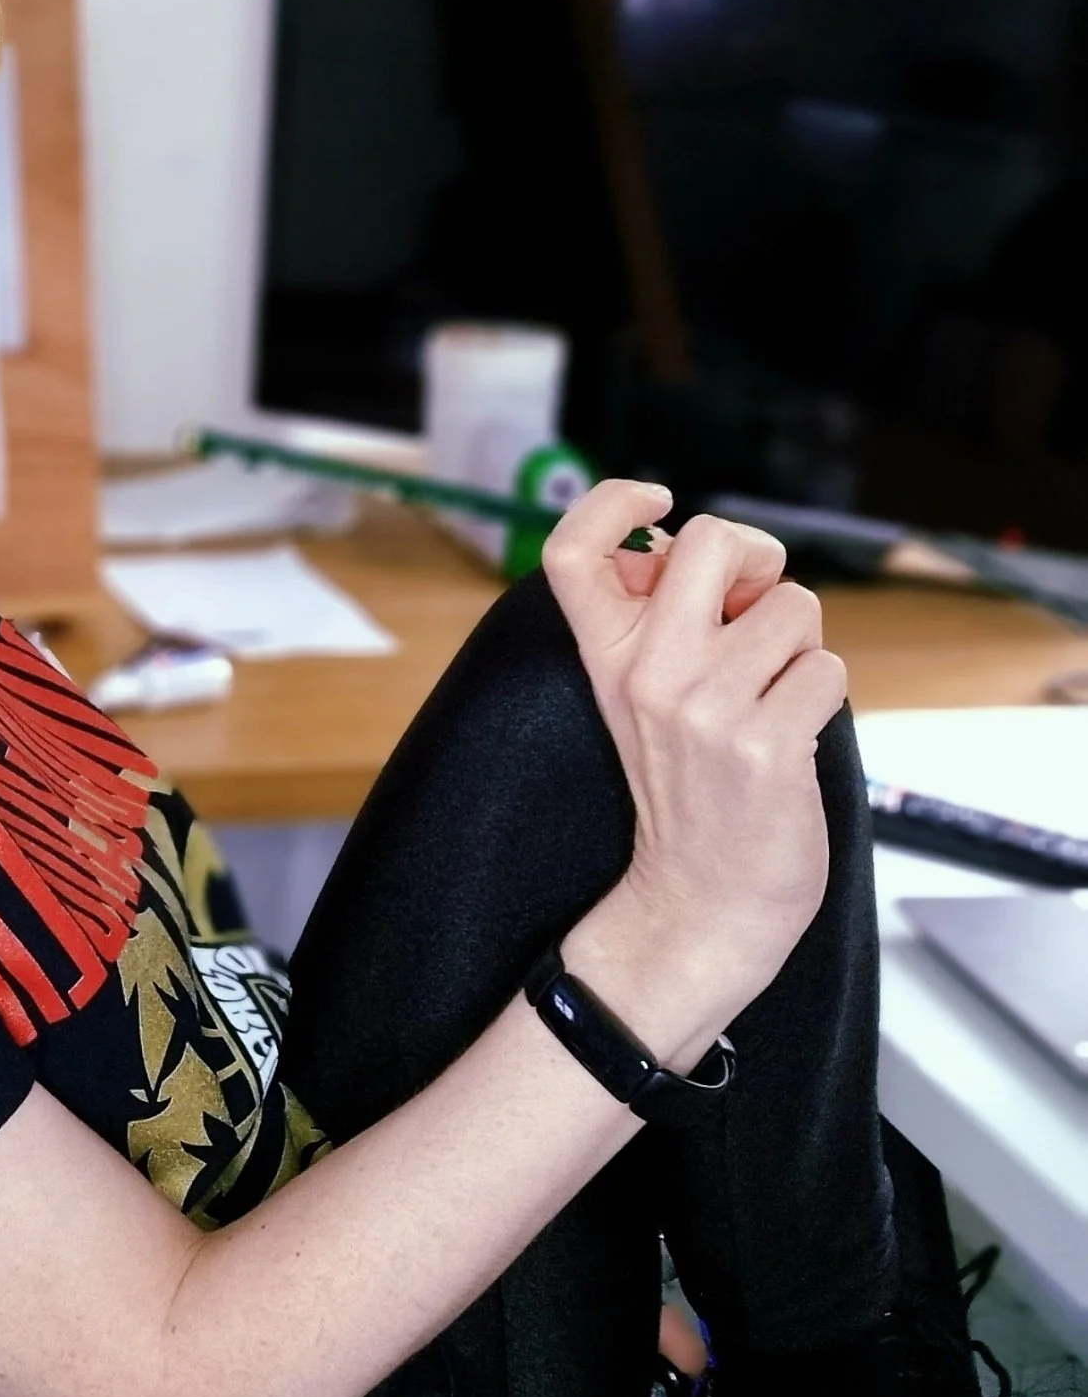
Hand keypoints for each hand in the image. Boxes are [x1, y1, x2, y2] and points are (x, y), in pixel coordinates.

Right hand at [542, 479, 847, 1018]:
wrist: (704, 896)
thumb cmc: (688, 784)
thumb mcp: (639, 695)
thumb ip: (651, 618)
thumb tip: (673, 543)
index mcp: (607, 656)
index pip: (571, 551)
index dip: (612, 500)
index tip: (656, 500)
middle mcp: (648, 674)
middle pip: (710, 541)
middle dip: (756, 556)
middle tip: (756, 599)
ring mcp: (705, 708)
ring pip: (793, 606)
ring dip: (801, 644)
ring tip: (772, 694)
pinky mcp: (765, 745)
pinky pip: (827, 668)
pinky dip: (824, 694)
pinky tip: (792, 733)